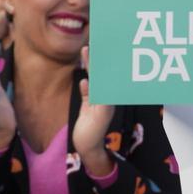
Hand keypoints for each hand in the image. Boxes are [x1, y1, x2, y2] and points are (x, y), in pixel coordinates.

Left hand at [74, 47, 116, 176]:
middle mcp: (108, 97)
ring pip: (101, 82)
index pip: (99, 75)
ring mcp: (106, 104)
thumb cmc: (88, 128)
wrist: (88, 147)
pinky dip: (91, 90)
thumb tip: (85, 80)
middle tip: (88, 46)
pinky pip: (99, 97)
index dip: (94, 62)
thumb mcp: (87, 107)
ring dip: (93, 68)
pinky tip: (84, 82)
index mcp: (104, 95)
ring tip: (87, 54)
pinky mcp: (103, 112)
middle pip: (102, 75)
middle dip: (95, 60)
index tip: (89, 48)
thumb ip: (87, 94)